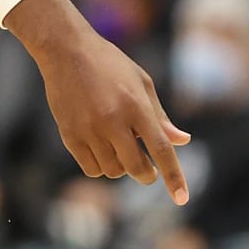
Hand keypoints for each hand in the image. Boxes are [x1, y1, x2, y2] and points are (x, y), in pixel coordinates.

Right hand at [7, 0, 190, 202]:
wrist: (65, 50)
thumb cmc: (108, 64)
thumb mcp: (141, 82)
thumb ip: (160, 116)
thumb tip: (182, 141)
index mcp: (136, 105)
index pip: (161, 149)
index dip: (174, 177)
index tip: (182, 198)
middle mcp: (113, 120)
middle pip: (137, 167)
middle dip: (146, 174)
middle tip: (147, 167)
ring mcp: (89, 129)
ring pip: (113, 171)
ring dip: (121, 166)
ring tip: (118, 146)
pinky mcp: (69, 134)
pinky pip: (91, 169)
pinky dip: (101, 166)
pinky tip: (101, 148)